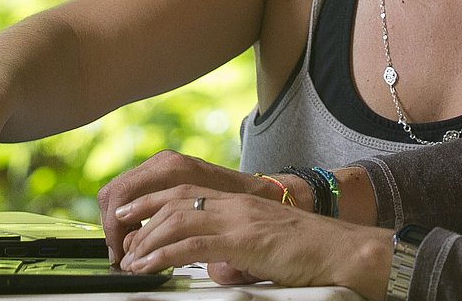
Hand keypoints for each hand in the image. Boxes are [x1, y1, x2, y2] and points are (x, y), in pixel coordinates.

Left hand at [97, 150, 291, 267]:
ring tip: (129, 259)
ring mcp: (239, 220)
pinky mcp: (244, 241)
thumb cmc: (308, 252)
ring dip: (147, 240)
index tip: (129, 215)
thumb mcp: (263, 246)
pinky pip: (193, 245)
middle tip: (120, 239)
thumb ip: (236, 251)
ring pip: (178, 220)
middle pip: (174, 201)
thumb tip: (217, 270)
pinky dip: (164, 255)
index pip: (184, 191)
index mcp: (239, 201)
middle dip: (141, 219)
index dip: (151, 200)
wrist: (341, 250)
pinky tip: (149, 266)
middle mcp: (235, 204)